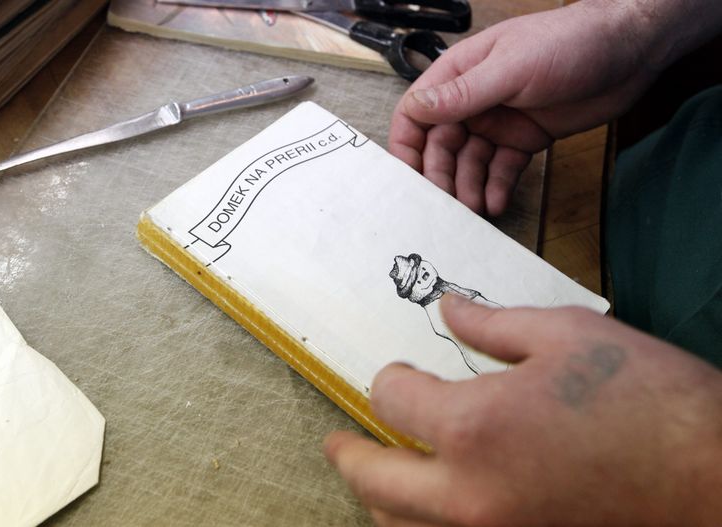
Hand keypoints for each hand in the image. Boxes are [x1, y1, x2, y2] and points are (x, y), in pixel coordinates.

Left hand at [324, 295, 721, 525]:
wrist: (719, 481)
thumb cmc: (651, 401)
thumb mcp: (570, 336)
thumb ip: (493, 325)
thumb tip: (448, 309)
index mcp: (472, 427)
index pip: (391, 400)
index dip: (390, 378)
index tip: (399, 373)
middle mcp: (467, 495)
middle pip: (373, 480)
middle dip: (348, 455)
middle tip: (336, 443)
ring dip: (381, 499)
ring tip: (380, 476)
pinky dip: (424, 525)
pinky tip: (433, 507)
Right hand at [389, 2, 658, 215]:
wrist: (630, 50)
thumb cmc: (569, 43)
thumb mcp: (511, 68)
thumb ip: (462, 93)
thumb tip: (416, 108)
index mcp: (460, 73)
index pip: (417, 112)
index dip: (407, 145)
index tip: (407, 178)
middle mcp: (474, 99)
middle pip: (441, 144)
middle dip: (440, 174)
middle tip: (447, 203)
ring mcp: (499, 120)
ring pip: (469, 161)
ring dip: (467, 186)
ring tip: (474, 209)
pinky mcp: (525, 138)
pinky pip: (501, 168)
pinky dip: (496, 187)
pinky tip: (496, 203)